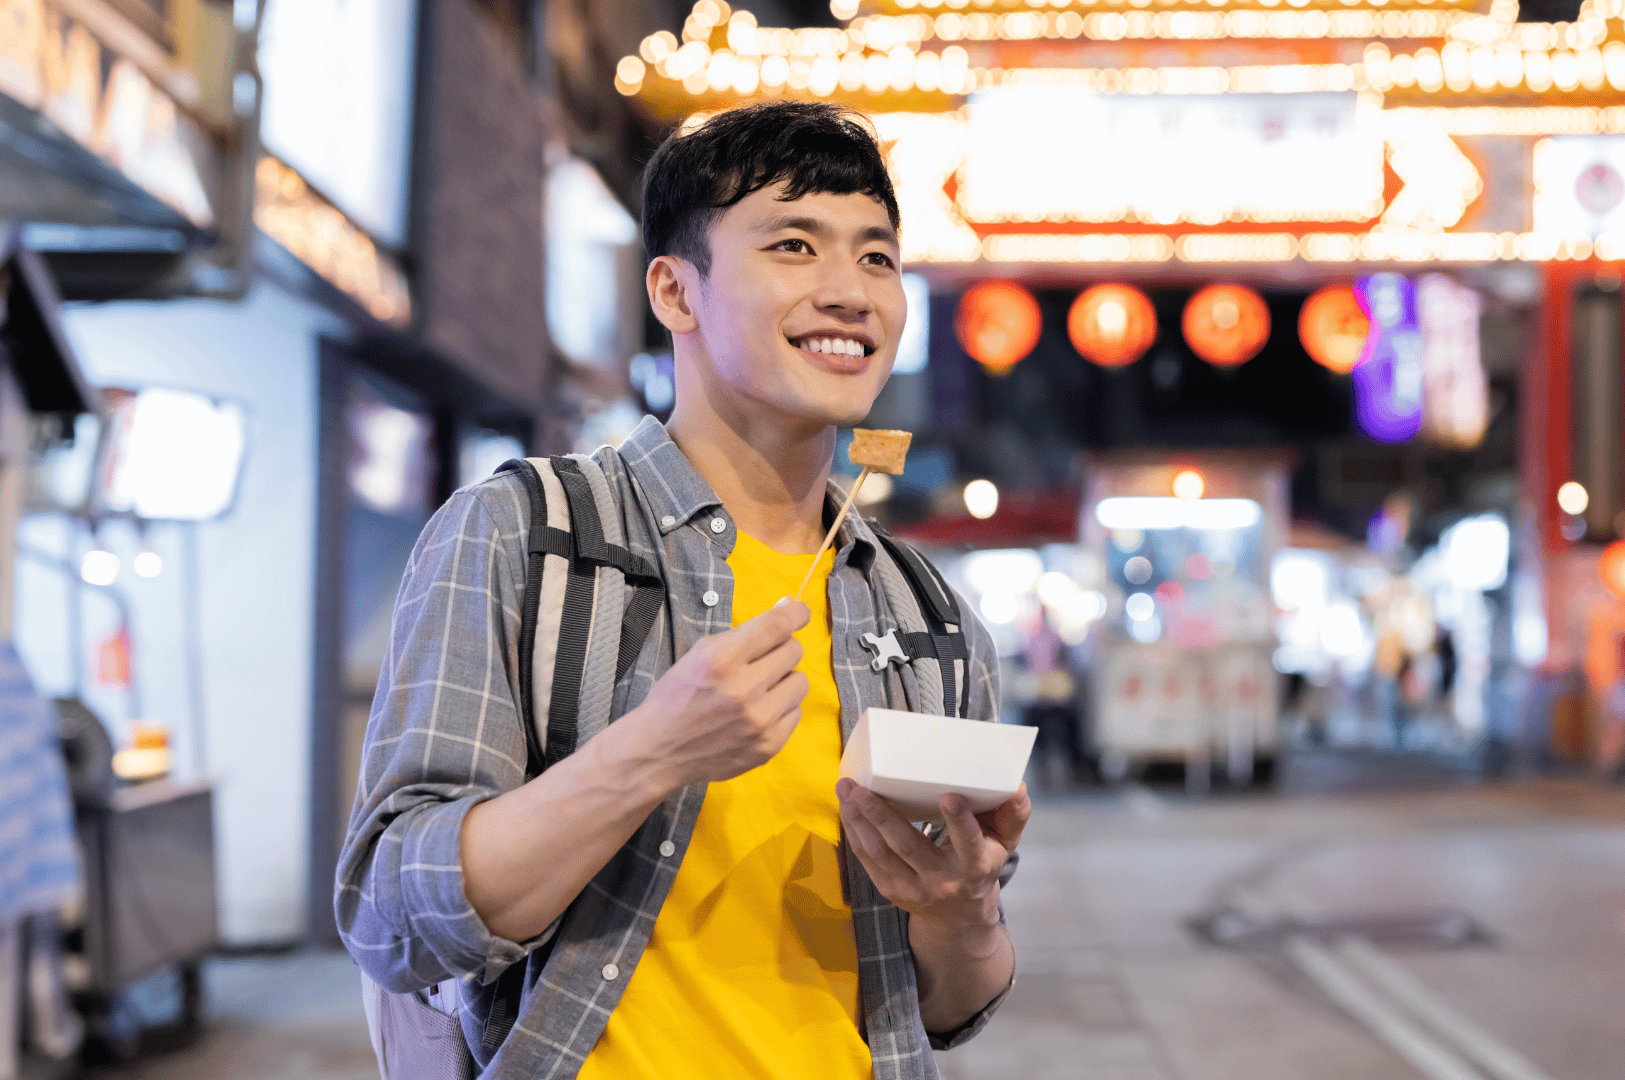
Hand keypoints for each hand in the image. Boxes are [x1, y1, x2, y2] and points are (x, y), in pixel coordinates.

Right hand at [625, 599, 810, 788]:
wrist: (660, 752)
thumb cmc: (678, 696)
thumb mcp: (700, 653)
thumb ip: (744, 633)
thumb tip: (787, 609)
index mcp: (722, 660)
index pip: (777, 625)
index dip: (796, 612)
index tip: (799, 612)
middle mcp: (744, 690)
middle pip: (793, 651)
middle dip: (780, 649)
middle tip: (761, 661)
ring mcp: (759, 721)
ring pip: (800, 681)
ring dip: (783, 680)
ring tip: (758, 690)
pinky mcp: (769, 745)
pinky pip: (796, 711)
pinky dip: (780, 708)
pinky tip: (757, 713)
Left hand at [836, 779, 1029, 932]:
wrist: (960, 921)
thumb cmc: (982, 867)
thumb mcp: (1004, 845)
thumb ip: (1013, 815)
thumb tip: (1018, 786)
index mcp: (974, 867)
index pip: (969, 844)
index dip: (959, 822)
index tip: (948, 797)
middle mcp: (942, 880)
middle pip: (908, 847)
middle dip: (882, 815)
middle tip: (862, 787)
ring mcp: (912, 888)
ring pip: (879, 853)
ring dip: (858, 821)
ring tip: (846, 790)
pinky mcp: (890, 890)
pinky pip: (867, 860)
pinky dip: (854, 833)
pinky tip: (846, 808)